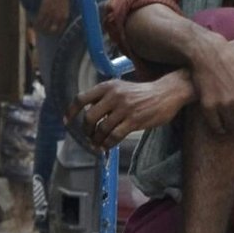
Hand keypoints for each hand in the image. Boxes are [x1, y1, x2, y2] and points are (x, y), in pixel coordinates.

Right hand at [38, 0, 70, 35]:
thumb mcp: (65, 7)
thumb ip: (62, 14)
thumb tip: (57, 20)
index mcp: (65, 17)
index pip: (60, 30)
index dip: (55, 33)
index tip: (51, 33)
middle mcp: (58, 18)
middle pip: (51, 30)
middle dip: (47, 33)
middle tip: (43, 33)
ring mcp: (50, 14)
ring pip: (44, 26)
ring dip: (40, 29)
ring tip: (37, 30)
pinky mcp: (44, 10)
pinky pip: (39, 20)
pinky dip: (36, 23)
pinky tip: (34, 24)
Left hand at [69, 73, 189, 150]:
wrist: (167, 93)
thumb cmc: (143, 93)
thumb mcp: (121, 87)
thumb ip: (105, 98)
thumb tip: (89, 114)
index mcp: (108, 86)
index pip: (81, 98)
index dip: (71, 111)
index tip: (66, 121)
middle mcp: (114, 95)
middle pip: (89, 117)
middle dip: (86, 131)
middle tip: (89, 137)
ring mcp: (124, 108)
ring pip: (101, 129)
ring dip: (97, 140)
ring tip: (98, 144)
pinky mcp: (134, 120)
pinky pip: (114, 136)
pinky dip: (108, 144)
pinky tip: (107, 146)